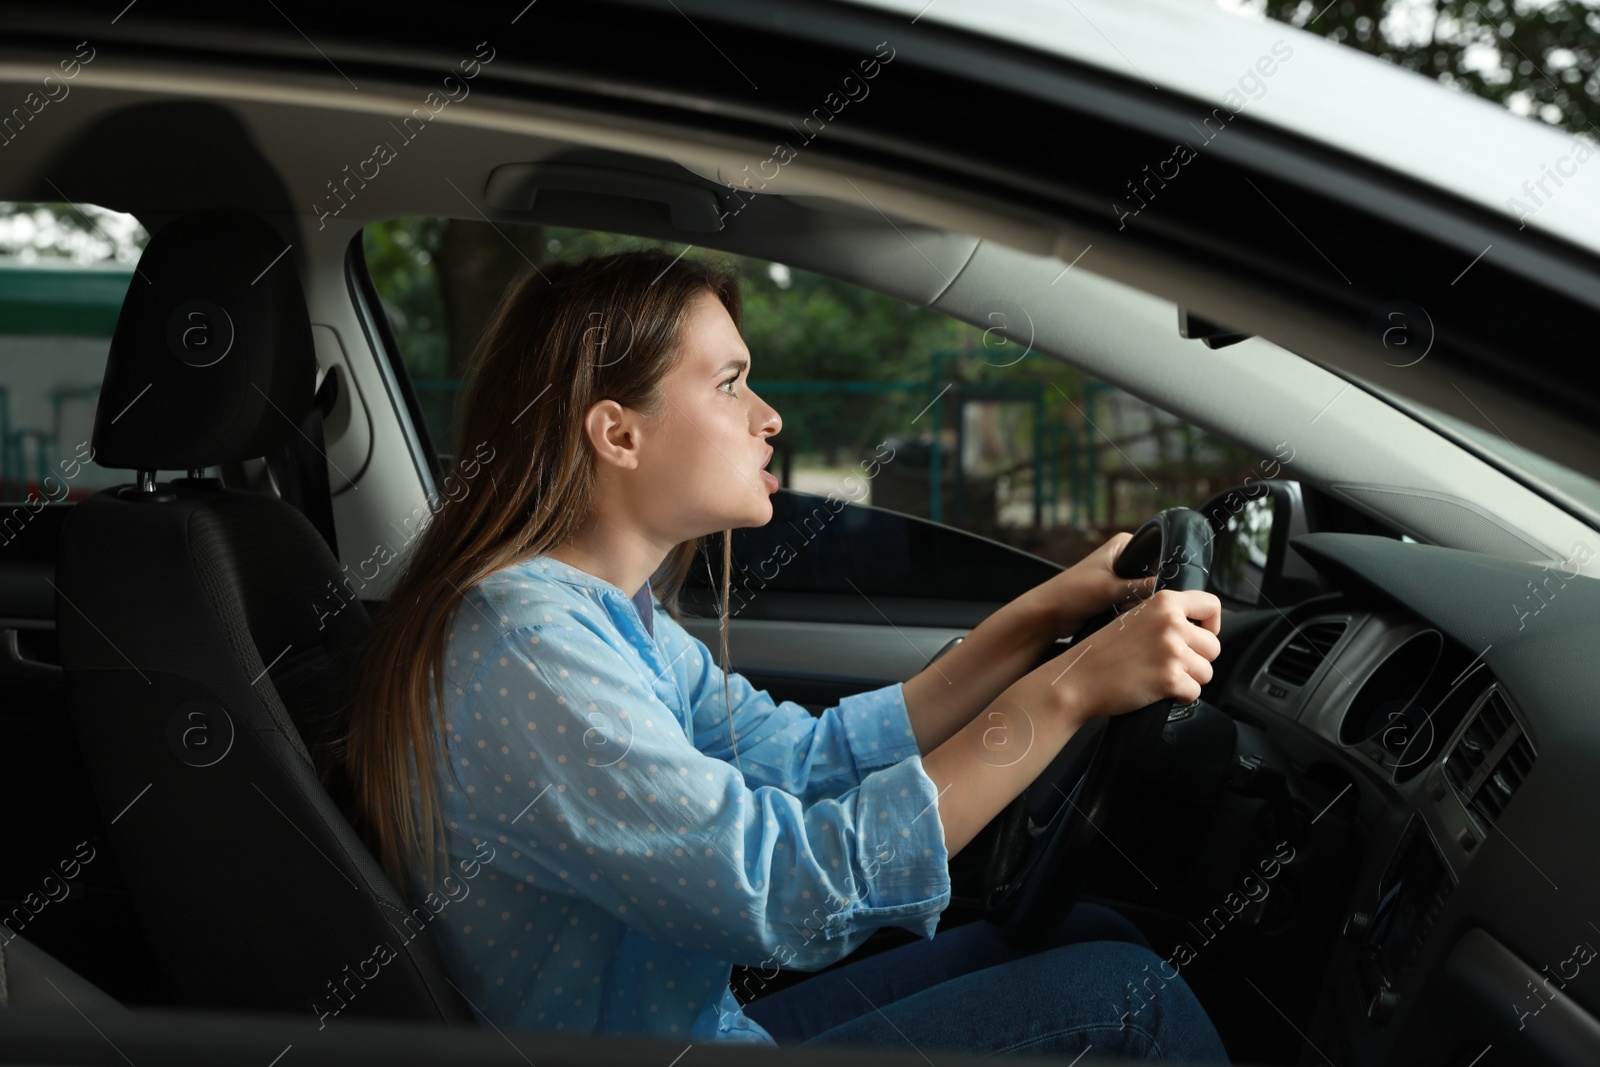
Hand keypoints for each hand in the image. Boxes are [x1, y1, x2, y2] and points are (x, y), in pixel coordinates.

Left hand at [1019, 531, 1158, 637]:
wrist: (1048, 614)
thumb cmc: (1071, 593)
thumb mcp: (1110, 588)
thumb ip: (1142, 587)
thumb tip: (1172, 591)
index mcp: (1124, 544)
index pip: (1159, 555)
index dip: (1163, 573)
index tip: (1162, 591)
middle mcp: (1124, 557)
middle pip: (1155, 576)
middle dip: (1149, 593)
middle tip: (1134, 603)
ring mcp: (1121, 576)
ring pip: (1147, 592)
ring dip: (1139, 604)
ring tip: (1123, 610)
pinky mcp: (1117, 594)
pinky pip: (1136, 603)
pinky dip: (1132, 611)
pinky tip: (1121, 617)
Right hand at [1021, 587, 1222, 729]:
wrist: (1078, 680)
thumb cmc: (1102, 652)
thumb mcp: (1133, 617)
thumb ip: (1166, 616)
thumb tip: (1199, 629)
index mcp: (1164, 602)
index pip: (1211, 605)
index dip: (1211, 624)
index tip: (1202, 635)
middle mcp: (1171, 623)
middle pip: (1213, 646)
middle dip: (1196, 660)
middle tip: (1169, 664)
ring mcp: (1172, 651)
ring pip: (1207, 672)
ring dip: (1189, 680)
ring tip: (1160, 676)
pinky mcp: (1170, 678)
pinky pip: (1195, 692)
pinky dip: (1179, 696)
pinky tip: (1156, 690)